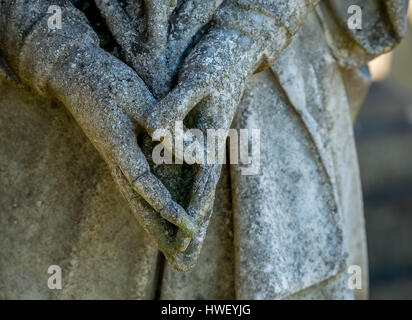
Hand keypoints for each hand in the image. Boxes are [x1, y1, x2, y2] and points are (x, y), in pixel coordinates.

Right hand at [49, 45, 196, 254]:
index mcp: (118, 148)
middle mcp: (116, 160)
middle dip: (159, 230)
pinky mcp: (118, 152)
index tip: (189, 224)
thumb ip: (162, 127)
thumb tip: (190, 153)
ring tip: (170, 244)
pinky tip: (156, 211)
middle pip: (138, 204)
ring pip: (135, 198)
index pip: (146, 186)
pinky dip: (147, 202)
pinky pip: (134, 184)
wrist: (75, 73)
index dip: (168, 206)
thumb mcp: (137, 98)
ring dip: (152, 222)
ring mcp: (115, 158)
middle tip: (179, 256)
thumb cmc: (107, 81)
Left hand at [146, 28, 262, 259]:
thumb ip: (177, 106)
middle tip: (184, 261)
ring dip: (191, 219)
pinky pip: (191, 173)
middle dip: (194, 229)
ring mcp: (206, 145)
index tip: (185, 243)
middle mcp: (210, 148)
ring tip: (183, 246)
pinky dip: (185, 195)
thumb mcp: (196, 80)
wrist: (236, 48)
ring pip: (196, 189)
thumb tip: (156, 132)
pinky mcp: (201, 137)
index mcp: (212, 139)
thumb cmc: (217, 62)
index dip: (194, 215)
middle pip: (201, 196)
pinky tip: (177, 207)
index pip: (202, 184)